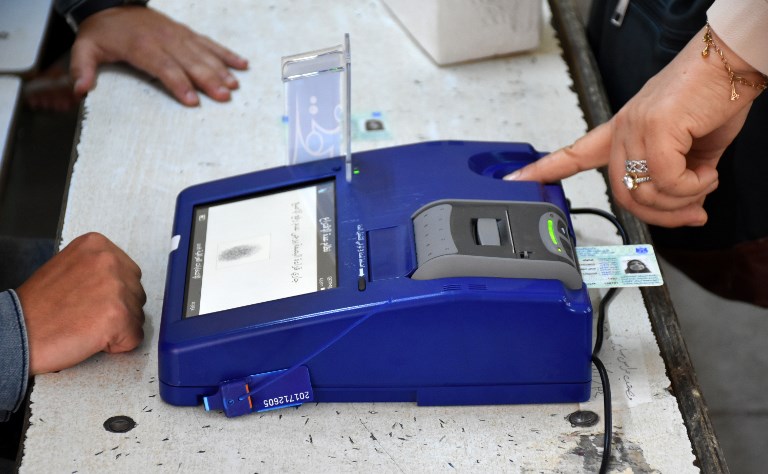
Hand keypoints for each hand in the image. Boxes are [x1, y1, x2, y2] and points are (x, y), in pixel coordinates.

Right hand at [16, 233, 145, 374]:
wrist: (16, 332)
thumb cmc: (39, 306)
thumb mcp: (69, 266)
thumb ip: (99, 268)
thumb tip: (125, 281)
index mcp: (98, 245)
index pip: (130, 273)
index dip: (112, 294)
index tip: (89, 300)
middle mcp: (110, 261)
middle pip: (137, 293)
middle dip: (118, 310)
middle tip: (86, 316)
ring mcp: (116, 288)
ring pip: (137, 316)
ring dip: (117, 327)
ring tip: (85, 325)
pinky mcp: (119, 316)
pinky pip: (134, 337)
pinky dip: (117, 345)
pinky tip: (91, 338)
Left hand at [70, 6, 248, 105]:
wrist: (111, 3)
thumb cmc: (102, 32)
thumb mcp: (85, 48)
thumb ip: (83, 68)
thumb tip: (81, 88)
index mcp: (141, 45)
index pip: (163, 66)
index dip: (179, 83)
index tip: (192, 100)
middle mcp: (163, 39)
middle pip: (189, 62)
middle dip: (208, 79)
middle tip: (224, 95)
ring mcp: (178, 35)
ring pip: (203, 53)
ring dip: (220, 69)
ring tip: (234, 85)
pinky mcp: (186, 33)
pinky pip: (208, 43)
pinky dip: (226, 53)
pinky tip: (241, 64)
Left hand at [505, 26, 762, 226]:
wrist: (734, 63)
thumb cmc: (714, 97)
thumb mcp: (692, 148)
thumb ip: (681, 178)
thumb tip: (688, 210)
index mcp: (623, 131)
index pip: (574, 153)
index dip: (544, 169)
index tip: (516, 179)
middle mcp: (623, 130)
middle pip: (622, 194)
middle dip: (661, 215)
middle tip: (692, 211)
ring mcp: (634, 128)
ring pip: (645, 193)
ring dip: (682, 200)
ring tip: (704, 182)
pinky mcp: (654, 128)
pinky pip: (667, 181)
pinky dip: (693, 187)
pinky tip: (707, 172)